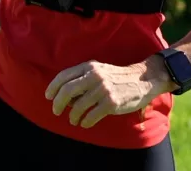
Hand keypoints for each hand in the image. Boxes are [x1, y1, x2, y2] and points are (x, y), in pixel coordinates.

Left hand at [44, 59, 165, 127]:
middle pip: (67, 90)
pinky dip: (85, 122)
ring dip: (72, 116)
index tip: (48, 97)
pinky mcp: (111, 103)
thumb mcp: (98, 70)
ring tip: (73, 120)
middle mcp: (94, 76)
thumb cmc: (116, 77)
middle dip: (58, 103)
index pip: (63, 76)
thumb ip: (82, 78)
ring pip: (78, 106)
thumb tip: (64, 96)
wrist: (142, 80)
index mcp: (89, 67)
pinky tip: (85, 123)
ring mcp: (103, 90)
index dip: (53, 87)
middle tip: (56, 111)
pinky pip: (91, 116)